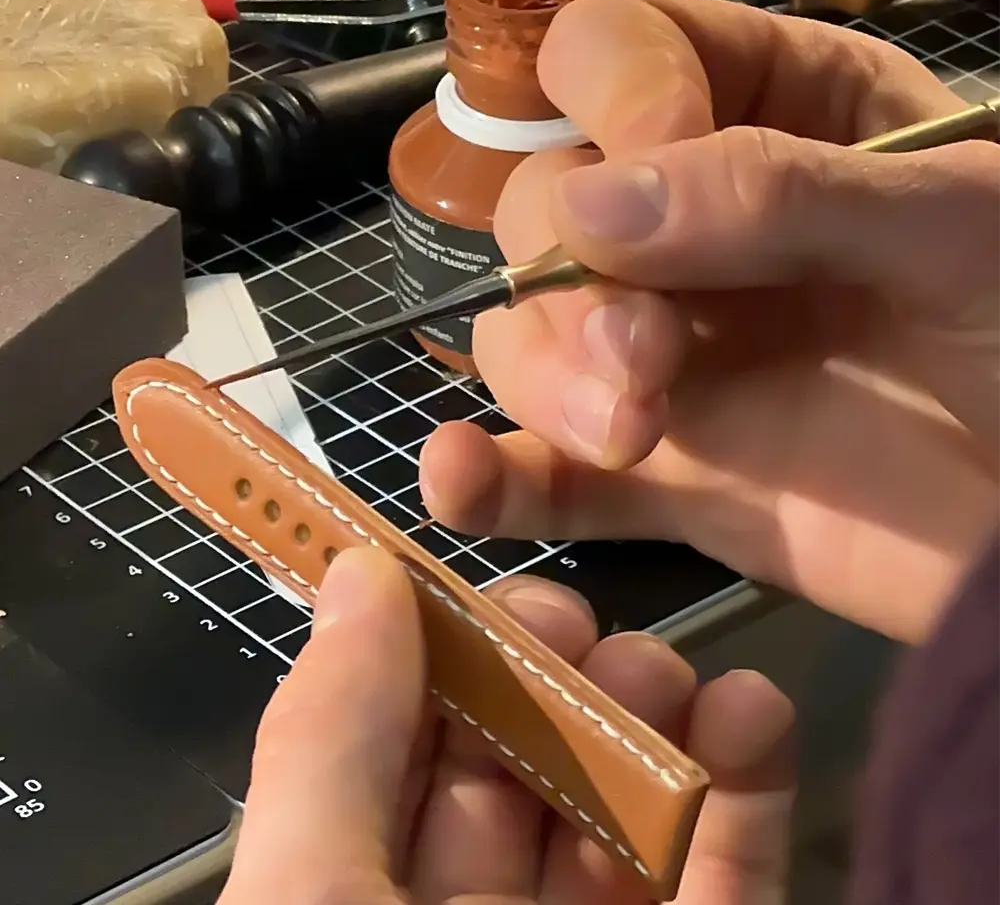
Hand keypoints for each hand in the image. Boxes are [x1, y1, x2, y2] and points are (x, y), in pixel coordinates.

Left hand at [217, 546, 794, 904]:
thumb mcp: (314, 893)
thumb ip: (329, 740)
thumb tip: (358, 574)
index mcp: (362, 885)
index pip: (407, 742)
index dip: (447, 654)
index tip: (482, 592)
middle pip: (526, 761)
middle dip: (559, 675)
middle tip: (580, 626)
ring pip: (628, 805)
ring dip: (655, 713)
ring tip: (665, 670)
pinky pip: (731, 874)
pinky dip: (753, 790)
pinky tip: (757, 710)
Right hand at [419, 0, 999, 643]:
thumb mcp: (957, 222)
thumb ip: (782, 194)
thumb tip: (589, 207)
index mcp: (763, 117)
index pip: (612, 61)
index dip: (612, 105)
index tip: (646, 185)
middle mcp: (687, 232)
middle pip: (541, 210)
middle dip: (573, 281)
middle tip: (649, 359)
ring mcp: (664, 359)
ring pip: (525, 337)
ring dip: (545, 376)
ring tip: (629, 434)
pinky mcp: (662, 477)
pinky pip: (548, 476)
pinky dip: (491, 481)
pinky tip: (457, 480)